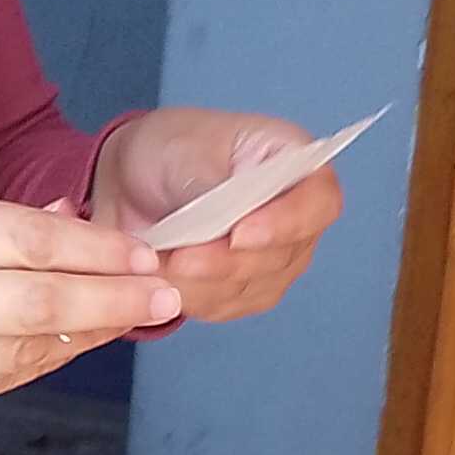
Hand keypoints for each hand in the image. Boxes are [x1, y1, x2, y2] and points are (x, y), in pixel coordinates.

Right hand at [0, 184, 182, 432]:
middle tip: (169, 292)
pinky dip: (39, 358)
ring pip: (29, 351)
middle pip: (44, 303)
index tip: (145, 250)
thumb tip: (65, 223)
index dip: (99, 247)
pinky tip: (66, 340)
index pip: (30, 242)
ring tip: (129, 314)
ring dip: (86, 331)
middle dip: (117, 299)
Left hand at [89, 108, 343, 327]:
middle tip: (180, 258)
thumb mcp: (187, 148)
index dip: (286, 224)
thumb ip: (217, 182)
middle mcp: (297, 217)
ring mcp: (277, 259)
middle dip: (227, 263)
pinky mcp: (248, 290)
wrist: (136, 181)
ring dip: (202, 282)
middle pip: (283, 256)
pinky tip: (165, 275)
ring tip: (160, 262)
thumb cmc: (171, 150)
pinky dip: (191, 295)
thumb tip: (231, 217)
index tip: (239, 235)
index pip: (319, 202)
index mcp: (294, 163)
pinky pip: (226, 306)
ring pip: (253, 288)